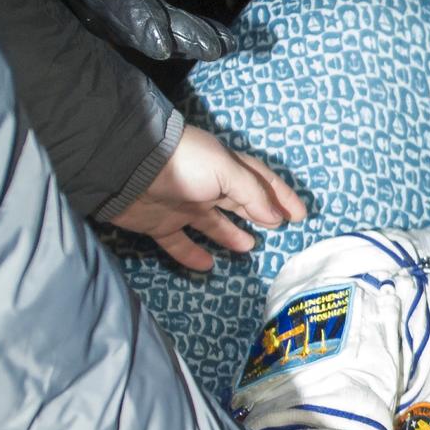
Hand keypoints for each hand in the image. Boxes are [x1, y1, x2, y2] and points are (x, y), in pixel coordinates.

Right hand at [0, 0, 235, 60]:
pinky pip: (121, 25)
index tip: (164, 44)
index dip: (138, 20)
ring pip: (126, 29)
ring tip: (216, 43)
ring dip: (171, 42)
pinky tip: (192, 37)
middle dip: (173, 38)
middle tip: (218, 45)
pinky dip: (155, 34)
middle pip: (126, 20)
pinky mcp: (86, 1)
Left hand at [110, 125, 305, 270]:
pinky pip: (179, 243)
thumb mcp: (226, 171)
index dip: (282, 196)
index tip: (301, 215)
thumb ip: (253, 194)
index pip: (261, 182)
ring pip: (213, 224)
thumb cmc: (185, 164)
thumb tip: (276, 218)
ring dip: (231, 235)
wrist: (129, 167)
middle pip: (240, 202)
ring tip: (248, 246)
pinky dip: (192, 254)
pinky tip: (208, 266)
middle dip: (262, 214)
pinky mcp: (161, 224)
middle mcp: (207, 186)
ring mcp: (183, 205)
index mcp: (225, 168)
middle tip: (280, 229)